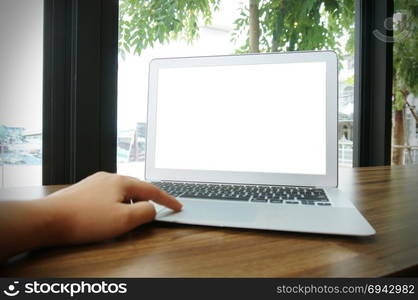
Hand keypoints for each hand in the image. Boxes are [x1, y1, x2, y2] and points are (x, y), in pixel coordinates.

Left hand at [42, 172, 181, 244]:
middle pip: (137, 188)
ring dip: (131, 204)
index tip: (178, 206)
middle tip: (158, 211)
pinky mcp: (84, 192)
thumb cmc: (85, 219)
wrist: (49, 220)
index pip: (152, 189)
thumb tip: (152, 209)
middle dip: (148, 200)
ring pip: (122, 192)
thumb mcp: (124, 219)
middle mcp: (108, 178)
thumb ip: (145, 212)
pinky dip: (117, 205)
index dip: (167, 199)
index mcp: (121, 181)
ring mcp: (95, 183)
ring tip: (132, 218)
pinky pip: (109, 196)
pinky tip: (111, 216)